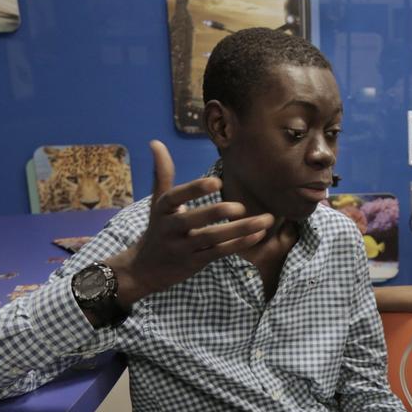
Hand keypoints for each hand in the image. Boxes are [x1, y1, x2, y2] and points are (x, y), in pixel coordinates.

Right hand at [106, 140, 274, 305]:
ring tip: (265, 220)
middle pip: (193, 220)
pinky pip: (219, 252)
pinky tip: (258, 234)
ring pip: (212, 239)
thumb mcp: (158, 202)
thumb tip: (156, 142)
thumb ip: (162, 173)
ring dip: (239, 230)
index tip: (217, 181)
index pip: (175, 198)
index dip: (194, 190)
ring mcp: (183, 247)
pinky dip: (239, 244)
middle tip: (240, 207)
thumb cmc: (158, 228)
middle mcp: (170, 229)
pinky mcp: (195, 262)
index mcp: (162, 209)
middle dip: (217, 213)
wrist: (145, 269)